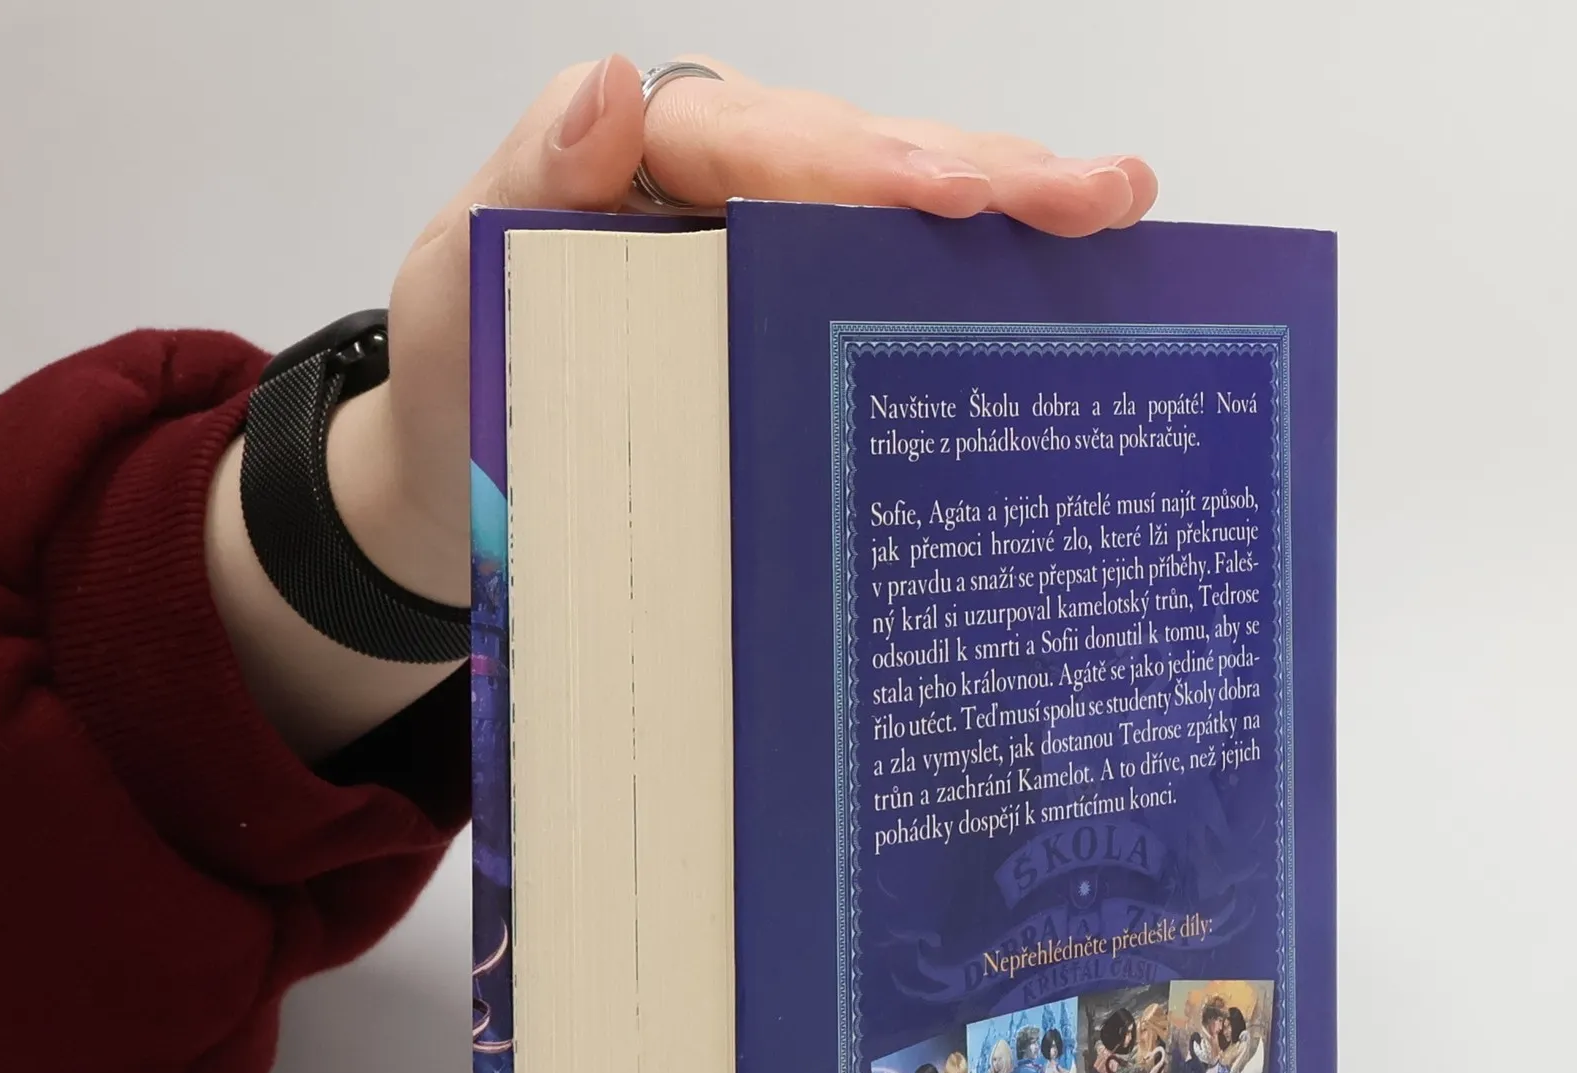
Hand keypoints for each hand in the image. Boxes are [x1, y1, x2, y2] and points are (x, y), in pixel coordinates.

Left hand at [211, 57, 1155, 760]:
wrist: (473, 482)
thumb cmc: (465, 377)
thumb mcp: (459, 283)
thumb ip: (522, 188)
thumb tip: (609, 86)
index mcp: (654, 155)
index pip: (768, 142)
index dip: (867, 165)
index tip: (953, 194)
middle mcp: (736, 180)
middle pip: (870, 160)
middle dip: (985, 175)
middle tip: (1096, 196)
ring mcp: (784, 247)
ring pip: (909, 214)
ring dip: (1015, 212)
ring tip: (1118, 210)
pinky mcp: (811, 317)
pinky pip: (904, 290)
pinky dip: (988, 287)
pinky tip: (1076, 281)